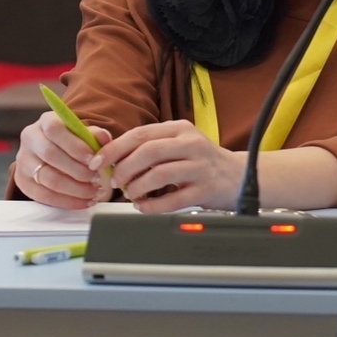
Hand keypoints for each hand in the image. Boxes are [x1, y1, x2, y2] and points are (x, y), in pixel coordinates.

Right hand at [15, 113, 110, 208]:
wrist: (58, 156)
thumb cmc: (74, 143)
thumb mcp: (85, 135)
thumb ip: (95, 135)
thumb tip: (105, 138)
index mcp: (45, 121)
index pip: (54, 130)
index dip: (75, 146)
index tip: (93, 160)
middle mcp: (30, 139)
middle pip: (50, 155)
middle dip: (78, 170)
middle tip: (97, 178)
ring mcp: (23, 161)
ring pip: (48, 178)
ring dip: (76, 189)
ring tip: (95, 191)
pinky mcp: (23, 182)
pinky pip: (44, 196)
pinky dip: (68, 201)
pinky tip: (85, 201)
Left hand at [97, 119, 244, 212]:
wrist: (237, 176)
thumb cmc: (199, 161)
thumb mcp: (177, 144)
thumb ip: (149, 146)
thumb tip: (112, 157)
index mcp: (179, 129)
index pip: (140, 135)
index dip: (115, 149)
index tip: (99, 162)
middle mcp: (191, 144)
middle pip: (148, 152)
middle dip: (124, 169)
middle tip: (115, 182)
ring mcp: (200, 167)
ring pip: (160, 174)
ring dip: (137, 187)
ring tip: (130, 195)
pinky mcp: (205, 190)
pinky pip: (173, 200)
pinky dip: (152, 206)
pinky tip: (143, 207)